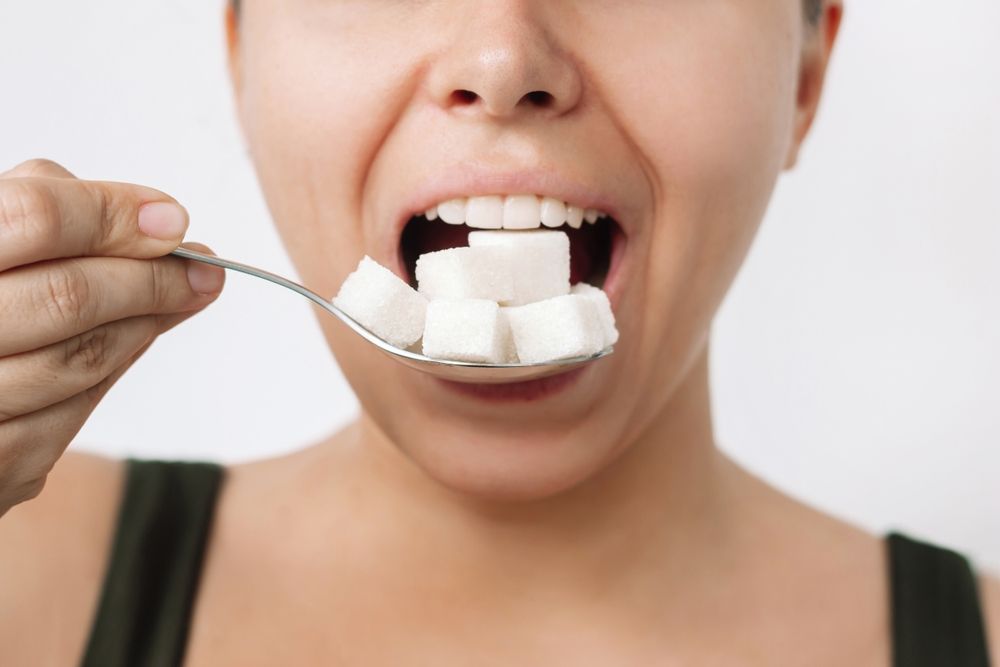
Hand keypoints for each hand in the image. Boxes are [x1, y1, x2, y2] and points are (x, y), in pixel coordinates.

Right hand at [0, 159, 224, 516]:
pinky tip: (132, 342)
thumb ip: (31, 215)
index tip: (173, 220)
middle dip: (151, 280)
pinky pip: (66, 419)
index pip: (34, 217)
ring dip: (147, 325)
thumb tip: (149, 218)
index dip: (113, 214)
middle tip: (203, 268)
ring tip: (183, 297)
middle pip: (68, 296)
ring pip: (79, 360)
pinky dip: (109, 373)